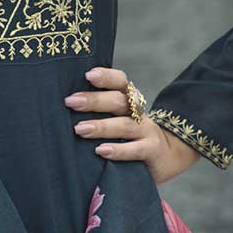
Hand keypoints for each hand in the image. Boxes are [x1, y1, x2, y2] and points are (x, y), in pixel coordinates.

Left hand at [64, 66, 201, 184]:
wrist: (167, 156)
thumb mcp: (117, 120)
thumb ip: (98, 112)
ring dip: (101, 126)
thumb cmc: (129, 136)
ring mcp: (147, 131)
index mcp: (129, 100)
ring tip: (80, 129)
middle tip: (71, 102)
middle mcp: (138, 112)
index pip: (120, 81)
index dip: (106, 76)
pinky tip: (101, 151)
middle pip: (119, 101)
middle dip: (94, 100)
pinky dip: (118, 150)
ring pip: (124, 124)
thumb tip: (65, 106)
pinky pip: (135, 149)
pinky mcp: (152, 151)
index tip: (88, 75)